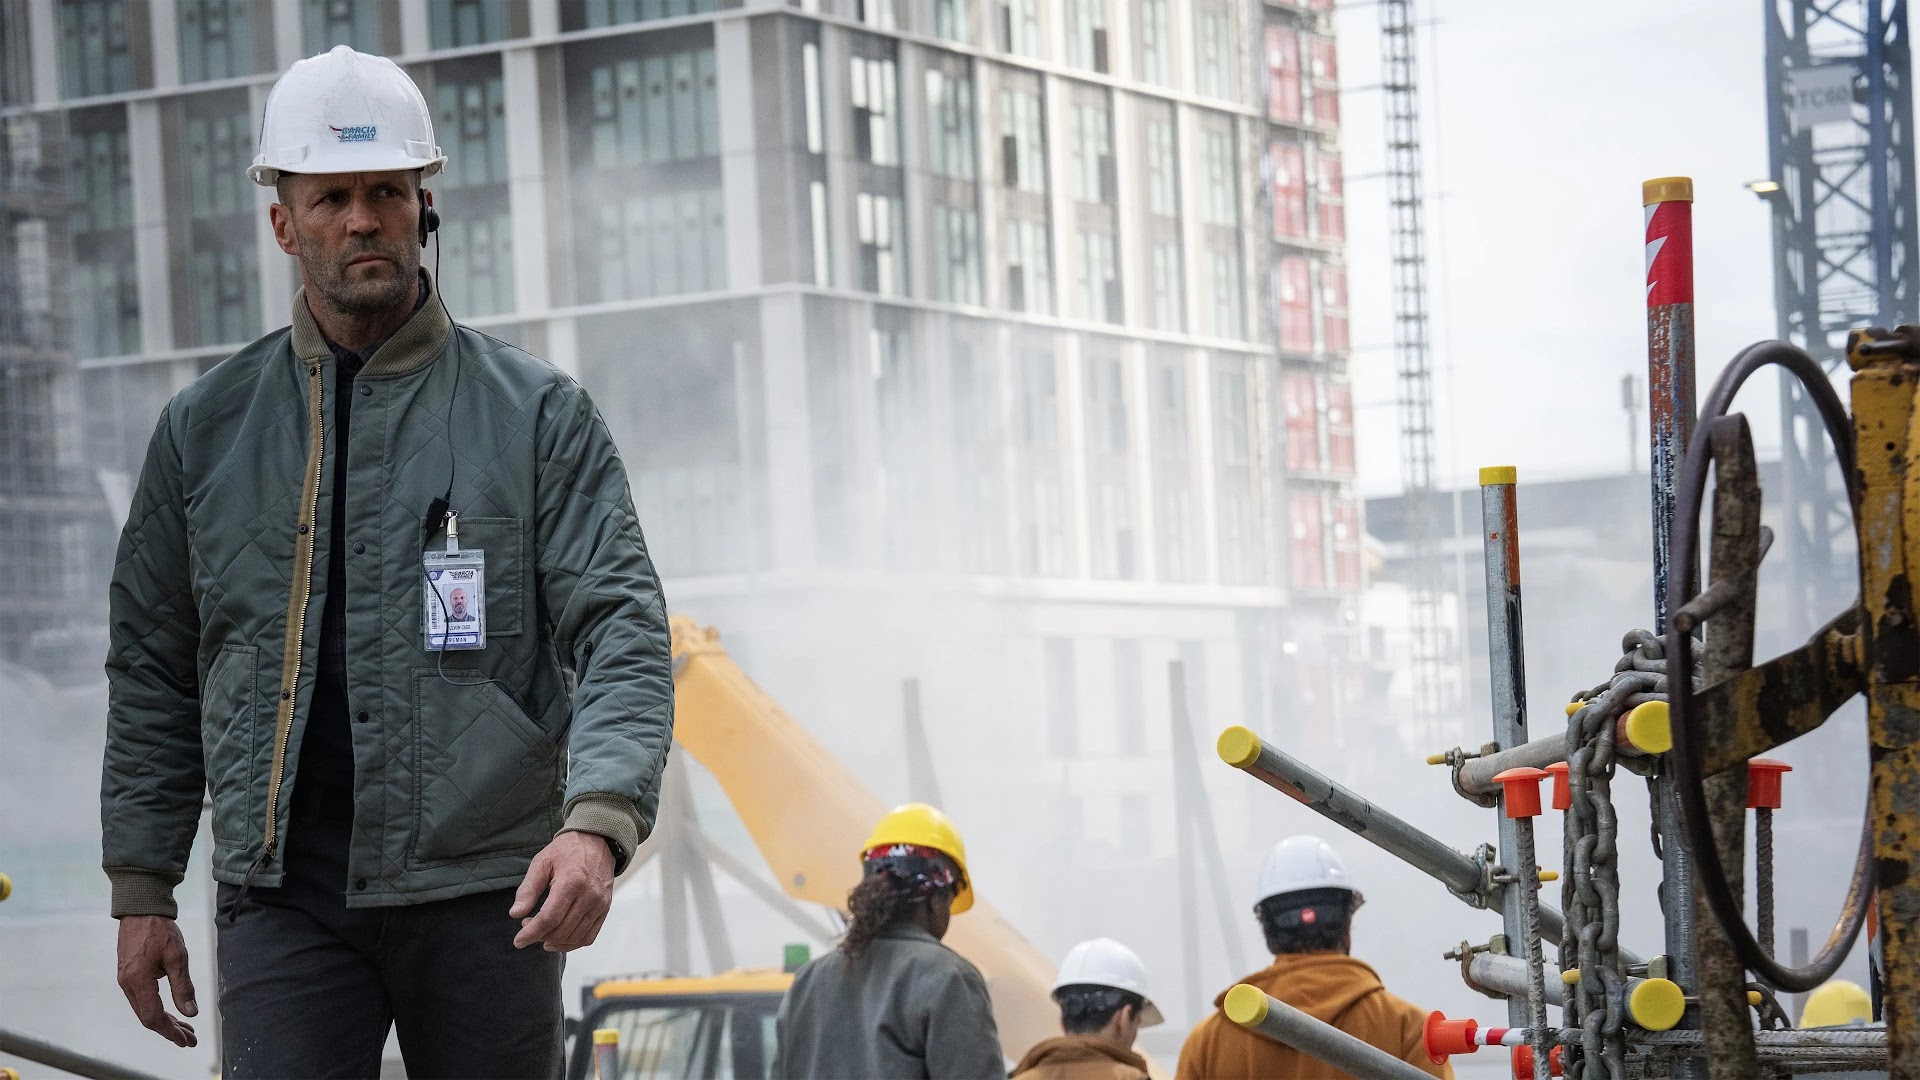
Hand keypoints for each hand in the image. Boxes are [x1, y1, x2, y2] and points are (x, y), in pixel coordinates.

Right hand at [116, 915, 197, 1046]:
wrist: (141, 910)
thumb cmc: (159, 930)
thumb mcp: (177, 957)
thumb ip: (183, 986)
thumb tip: (190, 1012)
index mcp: (138, 981)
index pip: (153, 1017)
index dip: (170, 1031)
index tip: (185, 1040)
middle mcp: (128, 984)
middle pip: (148, 1018)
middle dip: (169, 1030)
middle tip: (189, 1039)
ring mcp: (126, 981)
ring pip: (145, 1010)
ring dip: (165, 1021)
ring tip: (185, 1029)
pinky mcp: (129, 976)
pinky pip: (142, 1000)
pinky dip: (157, 1009)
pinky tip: (172, 1012)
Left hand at [510, 831, 614, 951]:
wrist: (597, 841)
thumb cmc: (567, 850)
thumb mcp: (542, 862)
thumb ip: (528, 889)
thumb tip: (515, 914)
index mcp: (571, 882)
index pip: (549, 918)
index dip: (531, 933)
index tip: (518, 941)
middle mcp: (589, 896)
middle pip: (561, 930)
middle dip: (540, 936)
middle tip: (528, 927)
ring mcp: (600, 904)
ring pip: (575, 937)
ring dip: (554, 942)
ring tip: (541, 932)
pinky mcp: (605, 909)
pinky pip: (589, 937)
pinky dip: (572, 944)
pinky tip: (558, 940)